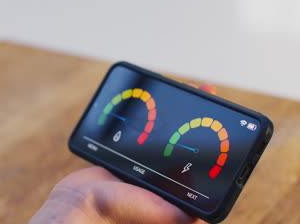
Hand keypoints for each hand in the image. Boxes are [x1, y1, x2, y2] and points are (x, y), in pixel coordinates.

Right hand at [29, 84, 214, 223]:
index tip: (221, 116)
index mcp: (175, 191)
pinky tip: (155, 103)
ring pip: (164, 132)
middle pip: (184, 140)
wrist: (79, 201)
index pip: (201, 161)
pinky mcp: (128, 155)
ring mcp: (145, 164)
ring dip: (174, 112)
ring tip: (185, 90)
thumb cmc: (116, 211)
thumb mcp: (157, 212)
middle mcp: (163, 177)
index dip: (212, 137)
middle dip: (196, 115)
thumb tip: (207, 211)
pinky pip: (142, 133)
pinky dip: (150, 117)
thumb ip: (180, 212)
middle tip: (204, 92)